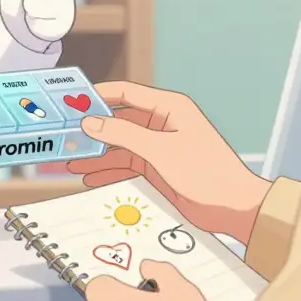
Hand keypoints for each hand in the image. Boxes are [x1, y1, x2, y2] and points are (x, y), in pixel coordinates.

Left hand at [0, 0, 76, 49]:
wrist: (17, 21)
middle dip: (32, 0)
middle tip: (27, 2)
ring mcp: (65, 13)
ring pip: (47, 12)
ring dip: (31, 13)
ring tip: (30, 13)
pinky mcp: (60, 28)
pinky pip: (45, 28)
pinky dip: (34, 26)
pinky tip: (33, 24)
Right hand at [66, 81, 271, 243]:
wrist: (233, 206)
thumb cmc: (209, 172)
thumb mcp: (161, 151)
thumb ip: (123, 135)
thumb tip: (92, 123)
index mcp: (169, 108)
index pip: (127, 93)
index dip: (99, 95)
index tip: (74, 101)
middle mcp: (163, 124)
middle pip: (119, 121)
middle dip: (93, 131)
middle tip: (67, 137)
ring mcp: (160, 146)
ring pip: (120, 146)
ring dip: (98, 155)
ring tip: (72, 163)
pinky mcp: (159, 167)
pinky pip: (127, 165)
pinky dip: (110, 171)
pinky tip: (92, 178)